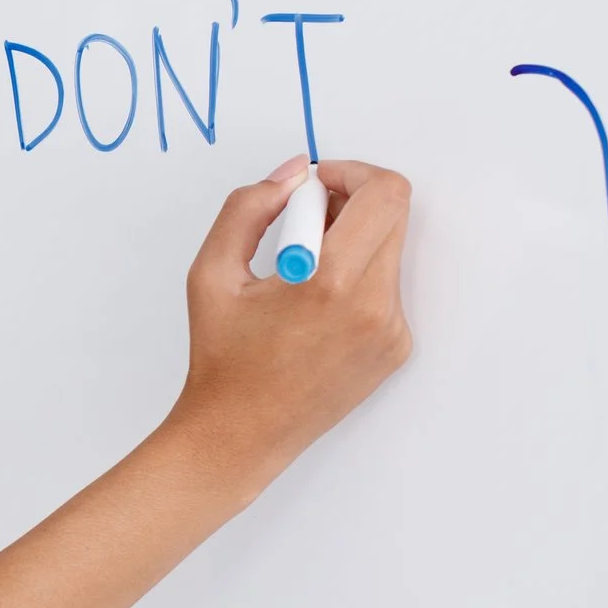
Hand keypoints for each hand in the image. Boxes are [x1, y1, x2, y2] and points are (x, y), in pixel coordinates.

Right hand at [167, 155, 413, 477]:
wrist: (240, 434)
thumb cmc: (222, 359)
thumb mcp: (212, 272)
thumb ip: (248, 207)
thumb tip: (293, 174)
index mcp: (332, 284)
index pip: (384, 195)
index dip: (350, 173)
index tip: (315, 186)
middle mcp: (375, 308)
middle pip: (393, 216)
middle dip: (349, 204)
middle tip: (303, 225)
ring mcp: (392, 331)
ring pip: (388, 250)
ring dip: (350, 243)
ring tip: (299, 276)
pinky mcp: (395, 348)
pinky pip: (386, 286)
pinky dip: (354, 279)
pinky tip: (312, 309)